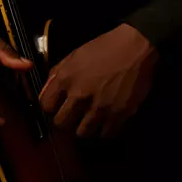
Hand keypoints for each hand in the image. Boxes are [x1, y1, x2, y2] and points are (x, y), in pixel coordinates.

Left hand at [38, 23, 158, 138]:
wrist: (136, 47)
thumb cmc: (105, 47)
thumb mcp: (76, 55)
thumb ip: (58, 73)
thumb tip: (47, 90)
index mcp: (67, 78)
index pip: (45, 106)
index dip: (50, 107)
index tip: (57, 106)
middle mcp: (80, 96)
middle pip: (61, 124)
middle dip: (65, 120)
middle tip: (72, 115)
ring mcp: (100, 108)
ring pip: (82, 133)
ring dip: (84, 127)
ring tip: (90, 120)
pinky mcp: (119, 115)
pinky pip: (105, 134)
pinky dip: (104, 130)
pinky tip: (106, 121)